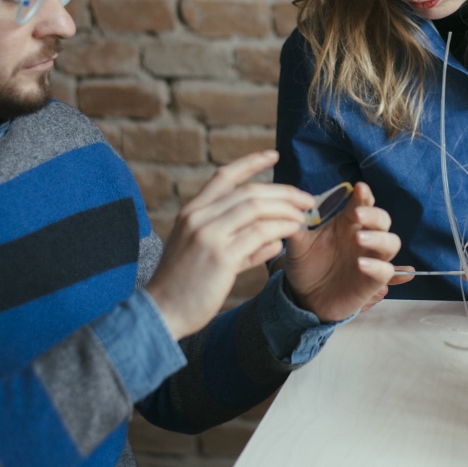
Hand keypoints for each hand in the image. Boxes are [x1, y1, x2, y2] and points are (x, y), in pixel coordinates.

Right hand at [145, 150, 313, 339]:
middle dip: (283, 192)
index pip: (224, 176)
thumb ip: (237, 244)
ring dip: (286, 210)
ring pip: (257, 208)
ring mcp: (208, 235)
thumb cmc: (183, 285)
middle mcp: (198, 217)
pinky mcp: (220, 256)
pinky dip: (279, 230)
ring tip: (303, 217)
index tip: (275, 155)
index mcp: (191, 212)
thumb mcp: (201, 253)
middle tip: (306, 199)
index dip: (251, 162)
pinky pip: (259, 234)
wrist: (161, 312)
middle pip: (249, 191)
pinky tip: (290, 234)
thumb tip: (273, 241)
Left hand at [282, 182, 406, 321]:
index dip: (364, 195)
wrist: (303, 298)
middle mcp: (364, 238)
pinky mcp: (372, 281)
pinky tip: (361, 264)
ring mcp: (371, 259)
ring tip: (359, 238)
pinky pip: (386, 271)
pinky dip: (378, 266)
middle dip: (373, 214)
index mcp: (348, 223)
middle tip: (358, 213)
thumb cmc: (305, 265)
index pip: (363, 203)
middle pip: (382, 220)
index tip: (359, 188)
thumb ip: (296, 227)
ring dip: (379, 238)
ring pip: (392, 243)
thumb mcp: (297, 245)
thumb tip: (293, 207)